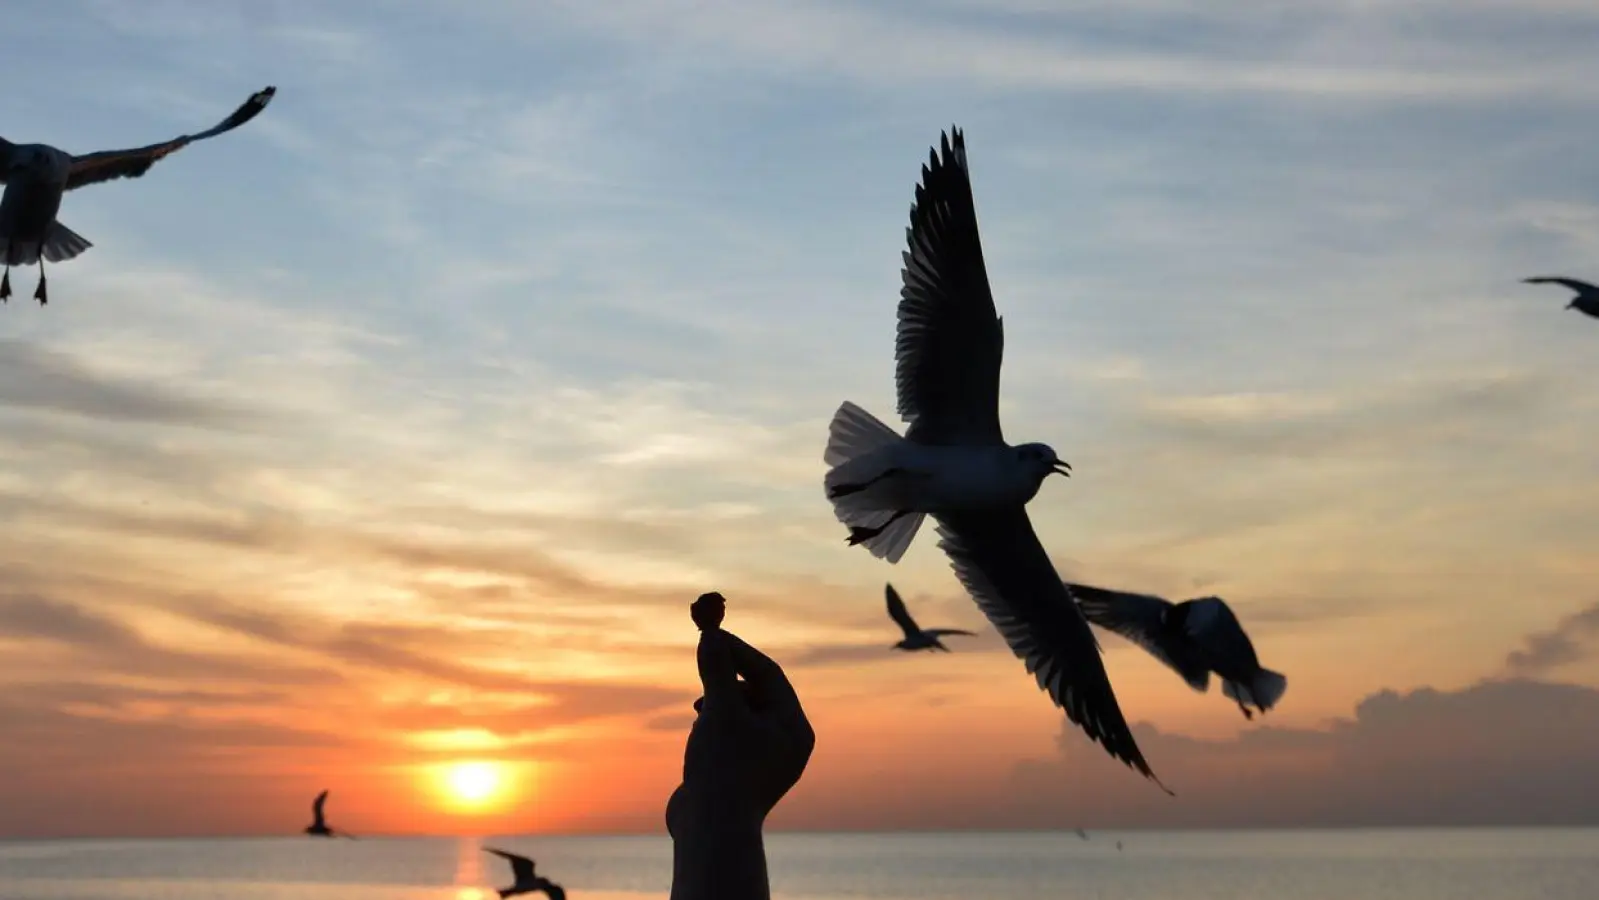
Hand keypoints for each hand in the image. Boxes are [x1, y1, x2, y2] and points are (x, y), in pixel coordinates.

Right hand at [682, 626, 814, 821]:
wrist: (710, 833)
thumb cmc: (722, 769)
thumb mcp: (719, 710)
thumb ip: (717, 670)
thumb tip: (711, 635)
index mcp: (795, 728)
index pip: (768, 674)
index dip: (738, 651)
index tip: (710, 635)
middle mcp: (786, 745)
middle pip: (755, 693)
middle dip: (724, 681)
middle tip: (701, 668)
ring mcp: (764, 763)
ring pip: (738, 716)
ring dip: (715, 708)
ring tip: (701, 720)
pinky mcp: (741, 777)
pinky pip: (727, 739)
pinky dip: (711, 731)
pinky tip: (698, 745)